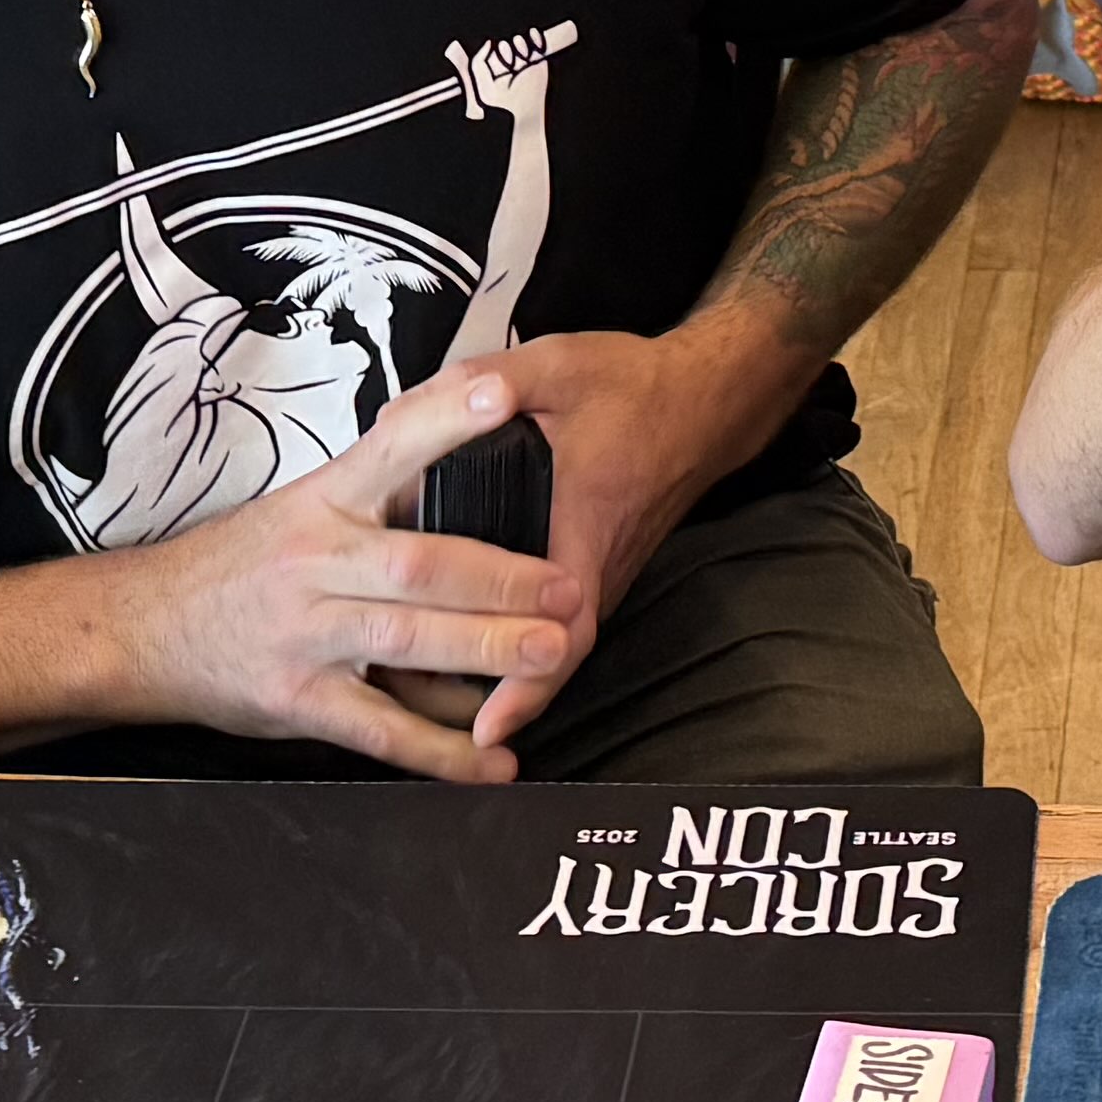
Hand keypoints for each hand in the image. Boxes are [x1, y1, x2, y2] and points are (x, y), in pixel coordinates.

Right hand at [99, 360, 588, 780]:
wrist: (141, 629)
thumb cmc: (238, 564)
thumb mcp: (300, 507)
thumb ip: (376, 496)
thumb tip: (466, 466)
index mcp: (322, 500)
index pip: (391, 447)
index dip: (446, 422)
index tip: (504, 394)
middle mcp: (316, 562)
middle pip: (418, 564)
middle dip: (501, 578)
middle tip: (569, 586)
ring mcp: (306, 635)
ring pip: (406, 643)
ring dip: (485, 652)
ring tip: (552, 655)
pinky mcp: (297, 702)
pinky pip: (380, 732)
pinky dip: (441, 754)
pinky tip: (494, 762)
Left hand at [471, 322, 795, 750]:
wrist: (705, 398)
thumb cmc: (637, 387)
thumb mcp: (557, 366)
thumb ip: (475, 385)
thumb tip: (396, 417)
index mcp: (584, 523)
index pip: (561, 627)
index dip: (524, 687)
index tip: (483, 729)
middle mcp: (597, 565)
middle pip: (552, 658)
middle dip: (497, 704)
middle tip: (435, 735)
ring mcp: (602, 572)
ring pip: (555, 646)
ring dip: (505, 678)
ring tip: (439, 702)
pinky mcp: (599, 566)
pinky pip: (559, 623)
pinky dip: (520, 646)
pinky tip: (474, 646)